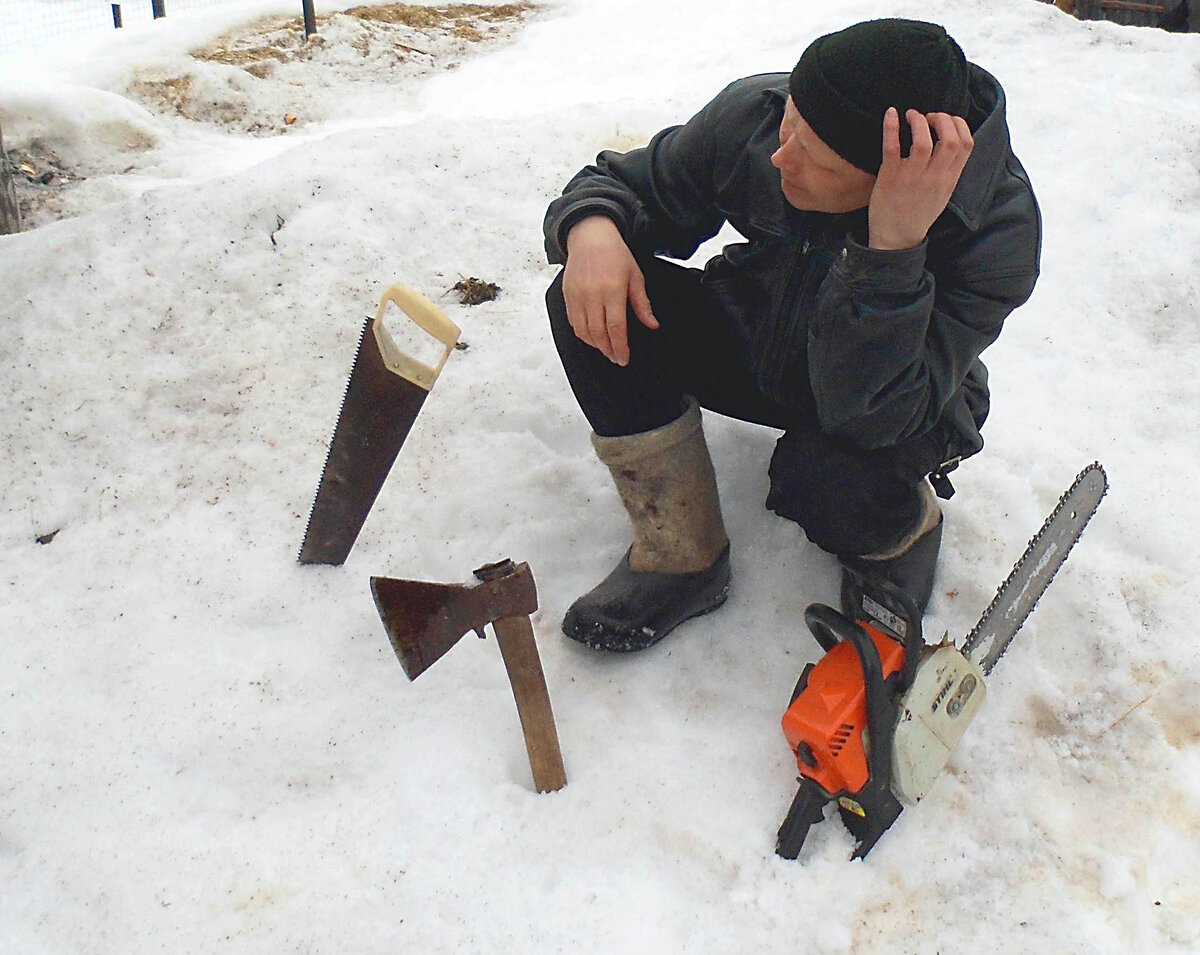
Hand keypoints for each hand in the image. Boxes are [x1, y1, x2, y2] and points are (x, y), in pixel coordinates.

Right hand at [563, 216, 658, 365]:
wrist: (590, 236)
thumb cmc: (615, 254)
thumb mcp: (635, 276)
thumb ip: (642, 304)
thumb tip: (652, 324)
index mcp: (613, 290)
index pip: (616, 328)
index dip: (620, 348)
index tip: (624, 358)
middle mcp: (593, 295)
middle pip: (599, 334)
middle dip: (609, 350)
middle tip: (617, 358)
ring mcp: (578, 296)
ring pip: (584, 332)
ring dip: (596, 345)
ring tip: (607, 349)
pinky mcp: (568, 296)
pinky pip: (574, 323)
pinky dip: (583, 334)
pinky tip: (593, 337)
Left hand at [868, 108, 972, 250]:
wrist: (895, 240)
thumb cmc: (918, 214)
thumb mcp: (943, 193)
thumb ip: (949, 170)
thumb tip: (952, 143)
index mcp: (949, 180)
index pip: (966, 144)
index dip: (959, 124)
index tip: (947, 120)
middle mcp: (933, 177)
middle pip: (950, 139)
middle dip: (942, 118)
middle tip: (929, 116)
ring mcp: (911, 177)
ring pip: (923, 140)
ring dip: (918, 120)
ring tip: (912, 115)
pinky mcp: (889, 177)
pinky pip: (892, 147)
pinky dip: (891, 126)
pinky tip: (891, 113)